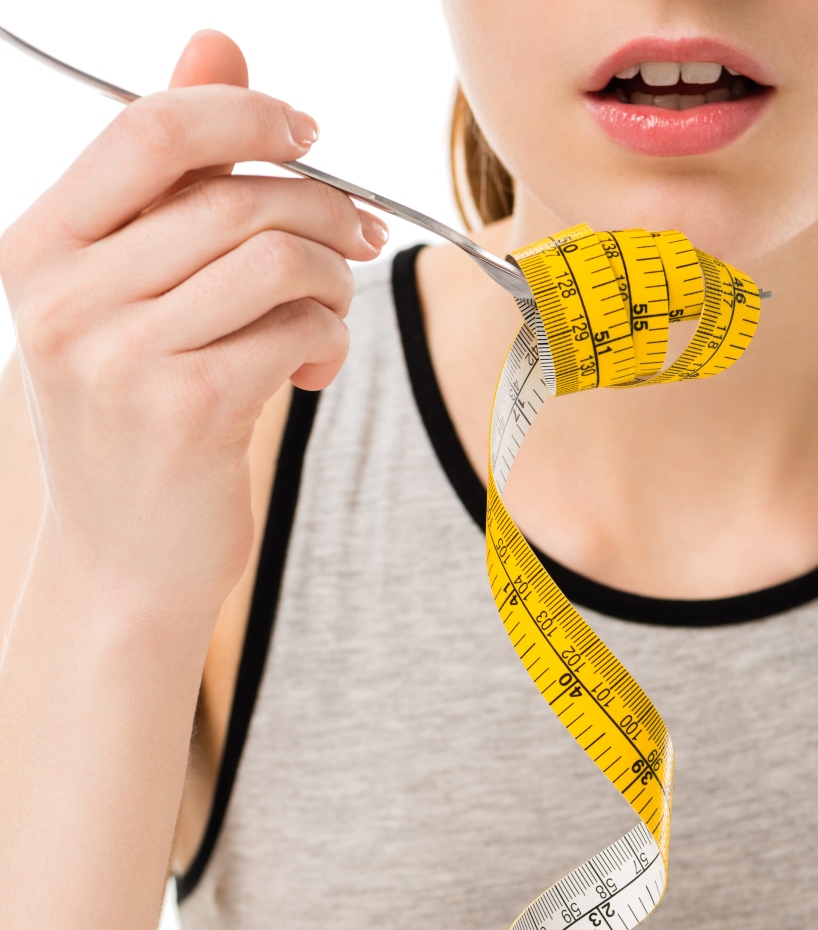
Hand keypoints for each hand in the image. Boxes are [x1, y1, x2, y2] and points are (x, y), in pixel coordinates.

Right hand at [0, 31, 385, 628]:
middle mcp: (65, 297)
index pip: (150, 128)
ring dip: (331, 277)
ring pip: (275, 257)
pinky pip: (293, 327)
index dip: (246, 113)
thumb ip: (167, 178)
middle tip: (358, 236)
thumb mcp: (125, 296)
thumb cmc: (132, 426)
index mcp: (38, 249)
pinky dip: (326, 338)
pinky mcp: (189, 411)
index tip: (308, 137)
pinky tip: (314, 367)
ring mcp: (122, 356)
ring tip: (329, 312)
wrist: (121, 569)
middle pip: (231, 193)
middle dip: (320, 206)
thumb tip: (218, 45)